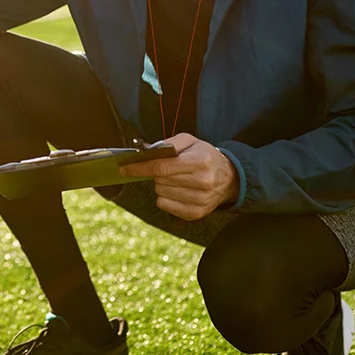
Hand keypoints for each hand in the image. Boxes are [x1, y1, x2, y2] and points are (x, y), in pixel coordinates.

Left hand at [119, 133, 239, 219]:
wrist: (229, 178)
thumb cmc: (205, 156)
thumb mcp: (191, 141)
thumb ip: (169, 143)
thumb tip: (146, 152)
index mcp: (200, 161)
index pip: (161, 167)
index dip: (140, 168)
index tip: (124, 168)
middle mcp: (202, 182)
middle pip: (160, 180)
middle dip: (156, 173)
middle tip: (167, 169)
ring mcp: (200, 200)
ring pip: (160, 193)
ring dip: (162, 185)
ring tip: (177, 179)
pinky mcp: (196, 213)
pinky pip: (165, 205)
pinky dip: (166, 197)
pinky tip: (178, 191)